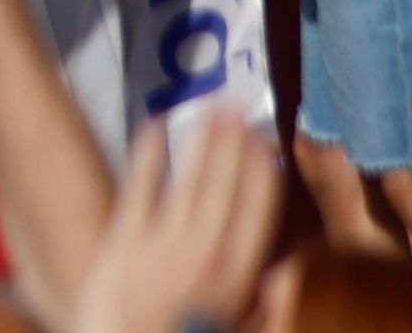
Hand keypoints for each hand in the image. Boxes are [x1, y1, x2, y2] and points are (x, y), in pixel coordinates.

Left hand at [74, 112, 290, 332]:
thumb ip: (269, 305)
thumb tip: (290, 268)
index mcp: (237, 276)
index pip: (256, 212)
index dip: (261, 173)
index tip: (267, 144)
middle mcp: (203, 252)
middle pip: (224, 185)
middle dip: (234, 142)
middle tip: (241, 106)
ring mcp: (161, 242)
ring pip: (188, 178)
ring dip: (202, 138)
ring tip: (212, 106)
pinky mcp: (122, 238)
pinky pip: (139, 184)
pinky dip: (149, 151)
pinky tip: (156, 124)